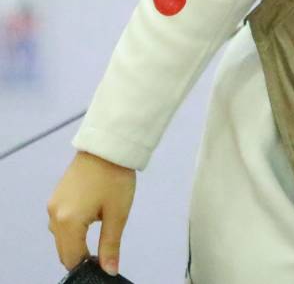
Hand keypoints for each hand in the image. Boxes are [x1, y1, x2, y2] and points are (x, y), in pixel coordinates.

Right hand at [47, 151, 135, 275]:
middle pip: (63, 249)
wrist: (107, 146)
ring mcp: (52, 206)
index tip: (102, 264)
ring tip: (100, 232)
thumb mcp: (118, 214)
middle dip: (81, 255)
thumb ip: (110, 245)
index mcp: (68, 222)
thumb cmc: (115, 178)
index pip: (72, 257)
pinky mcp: (55, 197)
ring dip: (76, 241)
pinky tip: (90, 220)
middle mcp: (54, 216)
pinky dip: (72, 229)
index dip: (87, 265)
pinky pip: (59, 223)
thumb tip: (110, 270)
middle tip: (103, 252)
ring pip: (61, 237)